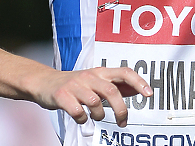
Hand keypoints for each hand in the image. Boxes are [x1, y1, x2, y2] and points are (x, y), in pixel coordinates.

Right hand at [34, 66, 151, 127]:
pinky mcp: (62, 95)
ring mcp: (75, 85)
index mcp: (101, 72)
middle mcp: (90, 76)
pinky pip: (77, 111)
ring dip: (99, 115)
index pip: (124, 72)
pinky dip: (82, 119)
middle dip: (120, 109)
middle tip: (123, 122)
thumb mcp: (97, 81)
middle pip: (112, 91)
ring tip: (96, 117)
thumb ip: (117, 85)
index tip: (149, 94)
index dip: (139, 82)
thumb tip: (139, 90)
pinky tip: (81, 118)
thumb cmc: (76, 84)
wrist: (45, 82)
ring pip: (95, 102)